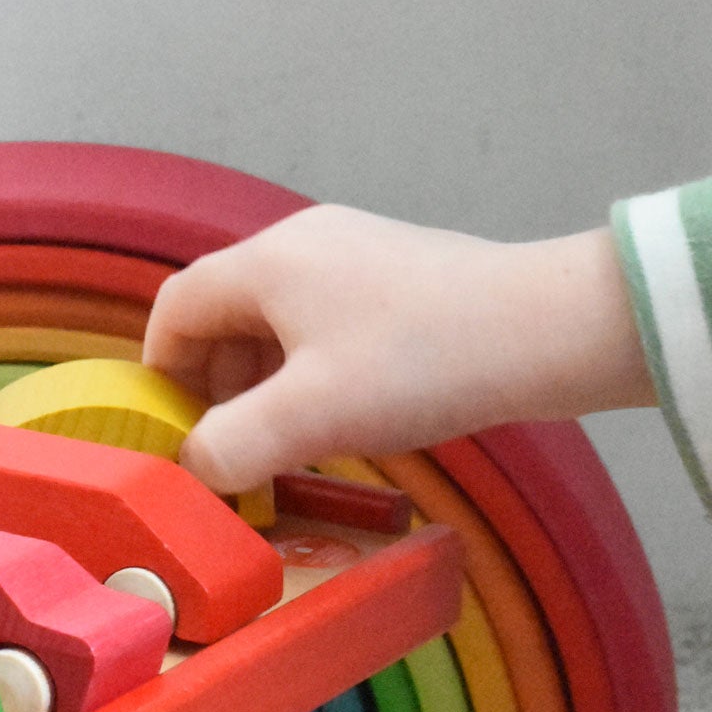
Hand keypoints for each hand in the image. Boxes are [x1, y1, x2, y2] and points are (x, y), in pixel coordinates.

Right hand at [142, 205, 653, 493]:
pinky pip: (324, 323)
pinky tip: (343, 412)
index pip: (176, 307)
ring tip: (289, 439)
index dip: (160, 373)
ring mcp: (355, 255)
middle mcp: (304, 243)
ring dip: (265, 382)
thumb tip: (194, 468)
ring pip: (275, 321)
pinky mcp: (397, 278)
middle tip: (234, 447)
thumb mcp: (311, 416)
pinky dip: (311, 370)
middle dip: (215, 384)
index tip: (173, 431)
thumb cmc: (423, 363)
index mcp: (269, 262)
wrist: (551, 330)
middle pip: (223, 312)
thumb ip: (231, 447)